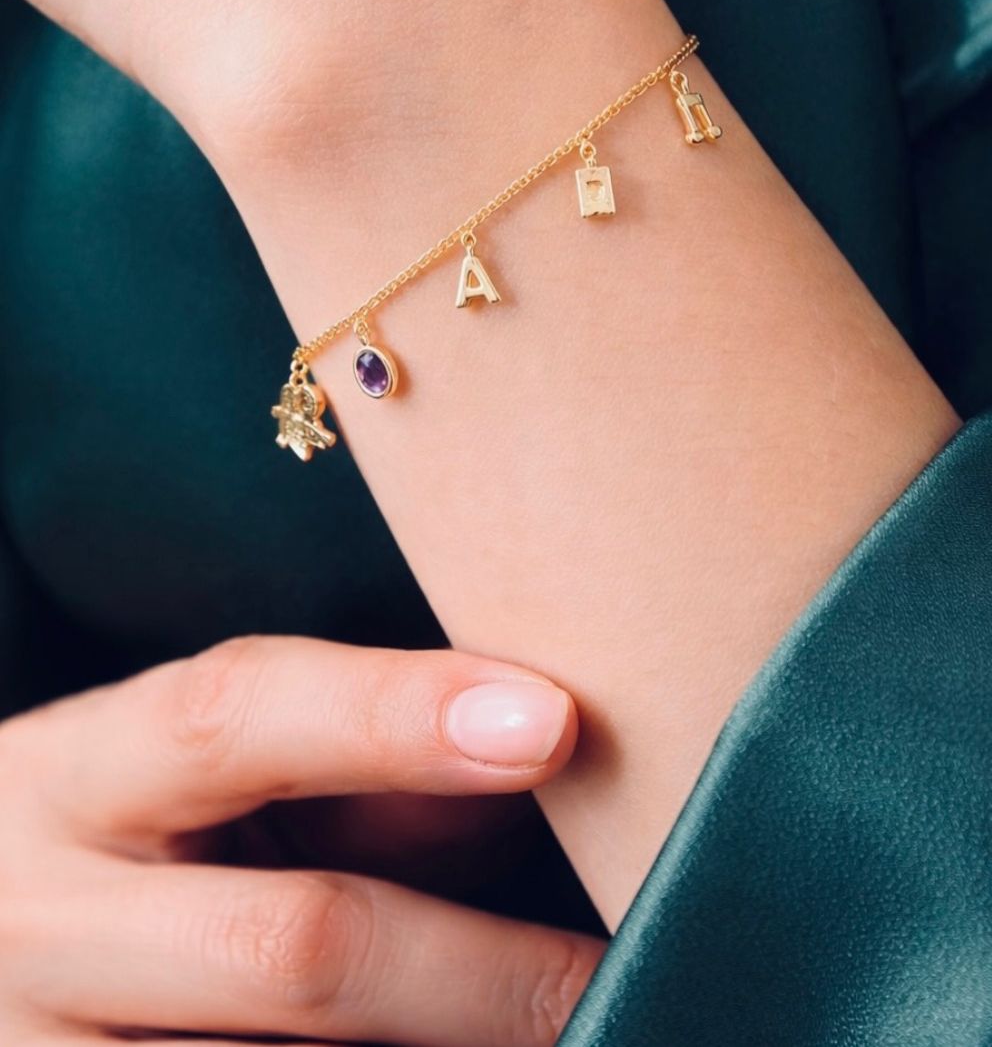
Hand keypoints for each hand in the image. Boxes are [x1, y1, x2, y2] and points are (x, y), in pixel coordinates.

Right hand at [0, 635, 601, 1045]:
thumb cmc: (128, 842)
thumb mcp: (199, 781)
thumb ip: (355, 766)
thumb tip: (537, 752)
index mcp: (76, 778)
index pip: (233, 717)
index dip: (394, 715)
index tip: (546, 719)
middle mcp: (42, 925)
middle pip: (291, 948)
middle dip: (477, 970)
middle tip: (613, 971)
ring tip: (569, 1030)